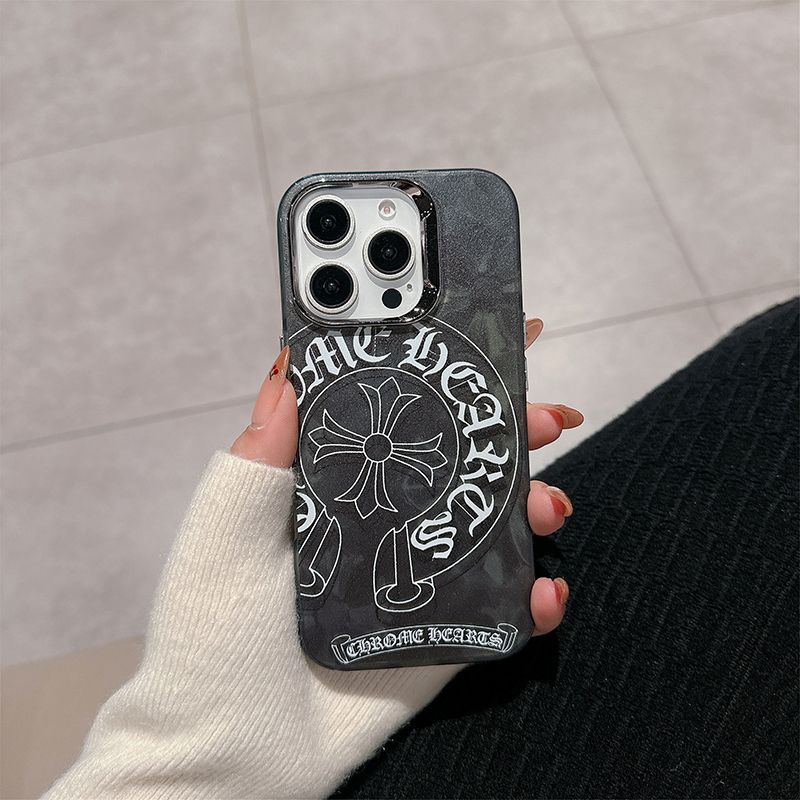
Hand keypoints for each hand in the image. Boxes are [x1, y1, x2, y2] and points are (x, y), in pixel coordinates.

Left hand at [232, 316, 581, 637]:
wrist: (233, 740)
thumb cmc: (213, 625)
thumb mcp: (228, 524)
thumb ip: (264, 449)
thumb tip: (287, 363)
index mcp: (338, 484)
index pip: (401, 415)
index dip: (449, 378)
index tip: (497, 339)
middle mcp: (385, 520)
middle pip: (463, 462)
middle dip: (513, 432)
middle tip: (545, 418)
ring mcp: (418, 573)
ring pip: (495, 523)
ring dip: (539, 502)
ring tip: (548, 505)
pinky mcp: (444, 630)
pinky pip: (504, 606)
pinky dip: (537, 595)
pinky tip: (542, 591)